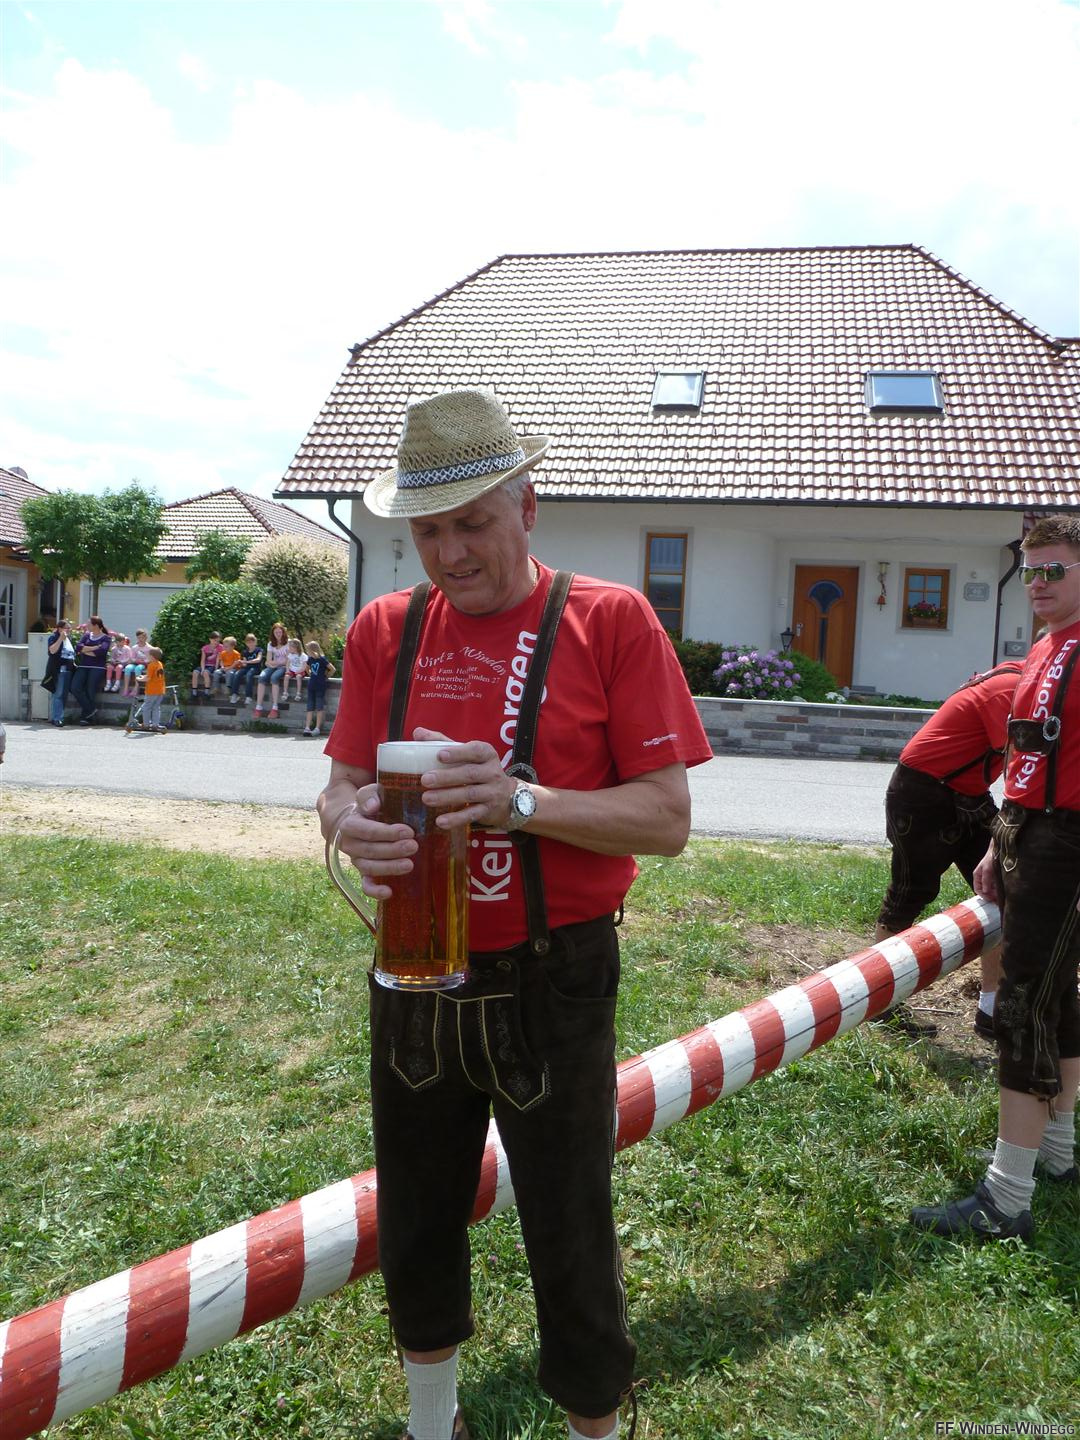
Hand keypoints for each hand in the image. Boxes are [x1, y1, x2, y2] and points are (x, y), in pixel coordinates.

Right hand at [328, 782, 418, 900]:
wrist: (357, 816)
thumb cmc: (370, 803)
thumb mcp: (369, 793)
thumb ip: (369, 795)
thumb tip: (373, 805)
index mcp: (349, 824)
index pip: (365, 830)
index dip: (386, 832)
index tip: (408, 831)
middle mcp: (349, 844)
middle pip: (369, 850)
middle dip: (392, 850)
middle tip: (414, 846)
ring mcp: (356, 859)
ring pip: (369, 867)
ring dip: (389, 868)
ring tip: (410, 865)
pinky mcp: (364, 871)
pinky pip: (365, 884)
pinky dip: (374, 891)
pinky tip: (389, 892)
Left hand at [412, 726, 515, 830]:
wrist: (507, 796)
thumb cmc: (479, 769)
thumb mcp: (467, 754)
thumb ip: (443, 742)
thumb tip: (417, 732)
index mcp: (487, 754)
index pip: (475, 751)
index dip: (458, 753)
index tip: (440, 755)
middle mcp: (493, 772)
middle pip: (469, 774)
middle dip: (447, 777)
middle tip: (425, 779)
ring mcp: (492, 792)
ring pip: (470, 794)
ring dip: (447, 797)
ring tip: (426, 798)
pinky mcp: (489, 810)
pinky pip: (472, 815)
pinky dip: (456, 819)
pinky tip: (440, 821)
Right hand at [973, 844, 999, 905]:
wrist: (1000, 850)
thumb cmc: (992, 858)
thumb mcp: (987, 870)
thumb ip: (986, 881)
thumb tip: (986, 891)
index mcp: (977, 876)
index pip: (978, 890)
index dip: (984, 895)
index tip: (991, 899)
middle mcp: (982, 877)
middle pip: (985, 890)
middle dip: (990, 895)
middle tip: (998, 900)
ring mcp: (989, 877)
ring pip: (991, 889)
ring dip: (995, 893)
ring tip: (1002, 896)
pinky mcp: (995, 877)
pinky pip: (995, 886)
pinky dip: (999, 889)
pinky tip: (1004, 890)